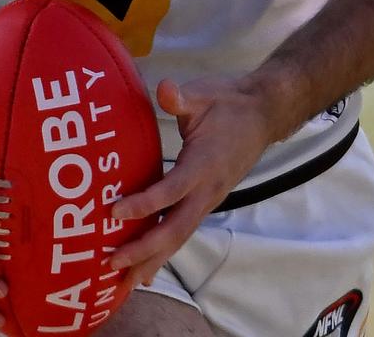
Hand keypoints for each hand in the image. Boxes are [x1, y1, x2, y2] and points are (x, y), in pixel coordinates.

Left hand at [109, 76, 272, 285]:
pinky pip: (181, 232)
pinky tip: (145, 271)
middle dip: (143, 250)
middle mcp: (207, 190)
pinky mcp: (204, 202)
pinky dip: (163, 253)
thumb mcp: (204, 94)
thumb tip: (164, 88)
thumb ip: (181, 97)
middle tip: (110, 264)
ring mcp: (207, 200)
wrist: (263, 115)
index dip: (144, 204)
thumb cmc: (229, 102)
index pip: (171, 191)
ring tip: (122, 284)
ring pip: (178, 238)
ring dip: (151, 260)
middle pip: (174, 230)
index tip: (113, 212)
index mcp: (204, 165)